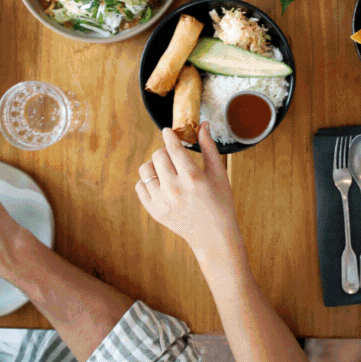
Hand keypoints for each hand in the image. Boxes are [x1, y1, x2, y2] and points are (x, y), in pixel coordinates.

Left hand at [135, 123, 237, 251]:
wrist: (214, 236)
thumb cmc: (220, 202)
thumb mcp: (219, 173)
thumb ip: (209, 147)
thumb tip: (203, 125)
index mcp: (193, 177)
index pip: (173, 148)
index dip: (169, 135)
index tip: (167, 131)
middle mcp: (175, 189)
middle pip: (158, 156)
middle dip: (166, 151)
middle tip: (173, 156)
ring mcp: (162, 201)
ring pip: (146, 170)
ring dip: (155, 165)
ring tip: (166, 170)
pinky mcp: (154, 211)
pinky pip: (140, 187)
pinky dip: (147, 181)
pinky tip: (160, 183)